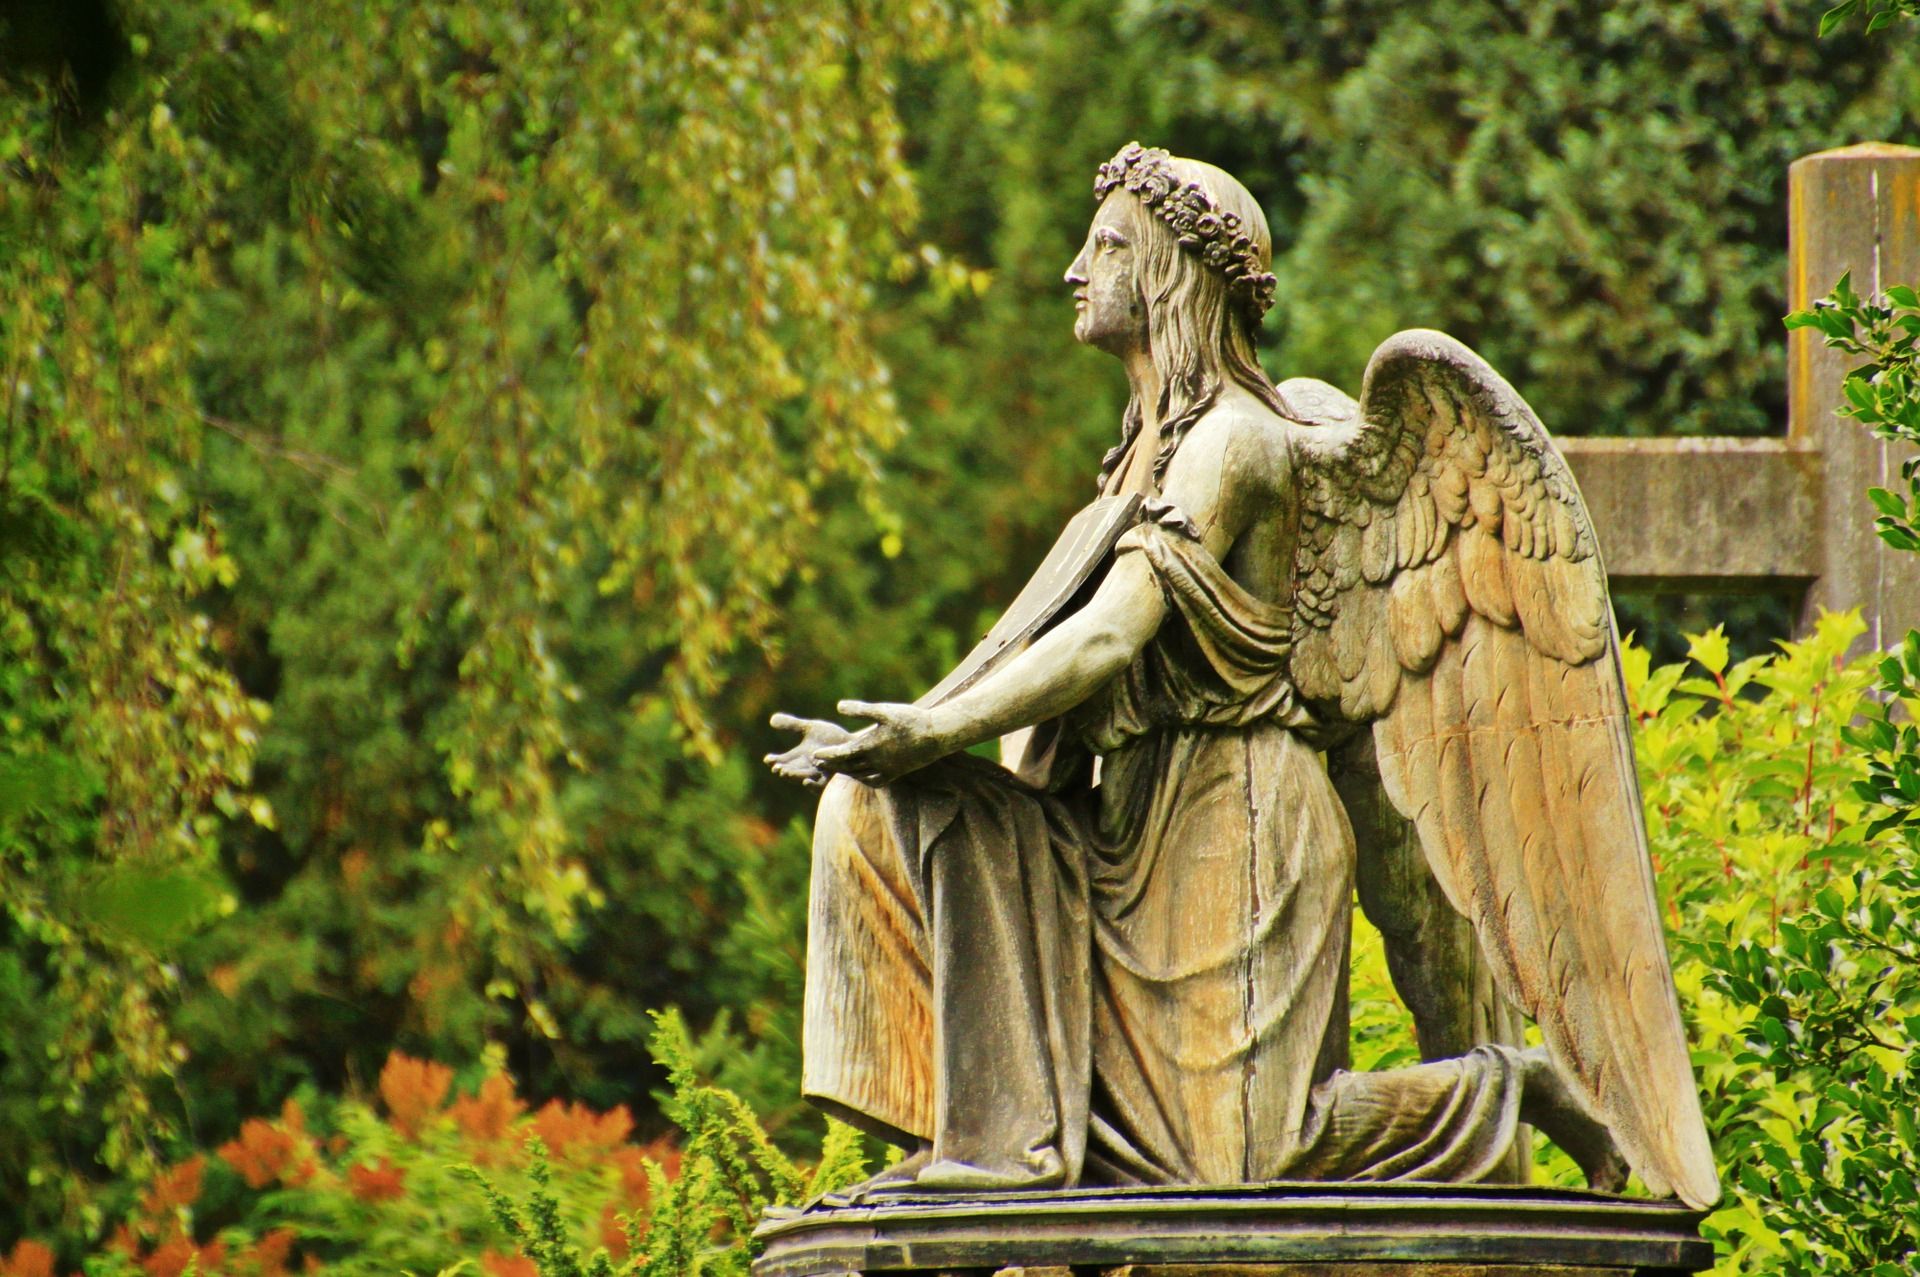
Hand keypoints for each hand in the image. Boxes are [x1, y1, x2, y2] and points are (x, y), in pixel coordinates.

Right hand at [764, 713, 854, 787]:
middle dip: (784, 770)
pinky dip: (813, 784)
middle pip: (792, 771)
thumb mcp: (810, 728)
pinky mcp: (832, 778)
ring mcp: (819, 773)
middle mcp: (807, 767)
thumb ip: (792, 725)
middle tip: (776, 768)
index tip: (768, 759)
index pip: (783, 761)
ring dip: (794, 776)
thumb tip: (772, 719)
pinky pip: (821, 785)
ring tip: (785, 773)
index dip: (775, 761)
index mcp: (799, 756)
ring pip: (804, 777)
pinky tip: (805, 781)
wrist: (854, 743)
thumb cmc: (831, 737)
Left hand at [813, 700, 948, 784]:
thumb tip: (839, 706)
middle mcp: (876, 761)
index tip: (815, 754)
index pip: (842, 754)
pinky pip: (875, 781)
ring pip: (859, 774)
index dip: (827, 754)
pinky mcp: (896, 773)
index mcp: (871, 746)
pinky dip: (864, 779)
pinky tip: (860, 774)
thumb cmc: (910, 720)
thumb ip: (861, 709)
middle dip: (832, 763)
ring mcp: (887, 769)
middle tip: (817, 762)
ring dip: (845, 771)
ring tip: (835, 766)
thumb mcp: (884, 710)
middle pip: (848, 766)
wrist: (936, 735)